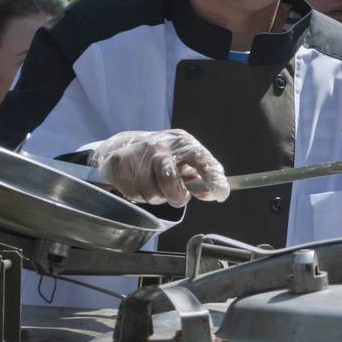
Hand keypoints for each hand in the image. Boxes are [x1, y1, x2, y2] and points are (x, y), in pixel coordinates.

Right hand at [93, 129, 228, 206]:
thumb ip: (201, 179)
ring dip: (157, 197)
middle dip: (177, 196)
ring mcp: (140, 153)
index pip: (201, 160)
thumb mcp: (186, 161)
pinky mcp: (121, 163)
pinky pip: (135, 194)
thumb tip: (212, 194)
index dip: (212, 178)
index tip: (221, 193)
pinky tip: (140, 183)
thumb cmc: (165, 158)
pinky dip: (140, 196)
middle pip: (170, 181)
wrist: (126, 145)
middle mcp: (162, 146)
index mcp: (184, 144)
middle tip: (178, 196)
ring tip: (156, 186)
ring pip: (152, 193)